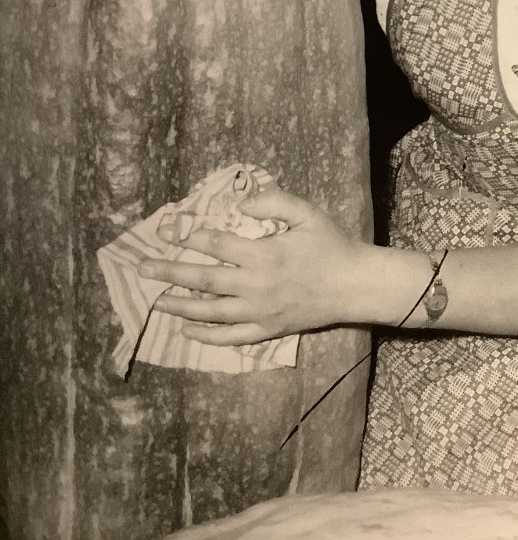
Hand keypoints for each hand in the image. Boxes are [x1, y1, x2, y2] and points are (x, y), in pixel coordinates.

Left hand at [140, 190, 363, 344]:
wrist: (354, 285)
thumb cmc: (331, 245)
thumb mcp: (307, 214)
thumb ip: (274, 201)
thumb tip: (241, 203)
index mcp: (263, 255)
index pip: (216, 245)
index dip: (192, 237)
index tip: (171, 232)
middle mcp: (254, 286)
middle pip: (203, 280)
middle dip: (169, 273)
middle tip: (142, 269)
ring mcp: (259, 312)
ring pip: (210, 312)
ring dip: (180, 306)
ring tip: (156, 301)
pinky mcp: (267, 329)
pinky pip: (231, 337)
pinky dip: (207, 336)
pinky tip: (188, 330)